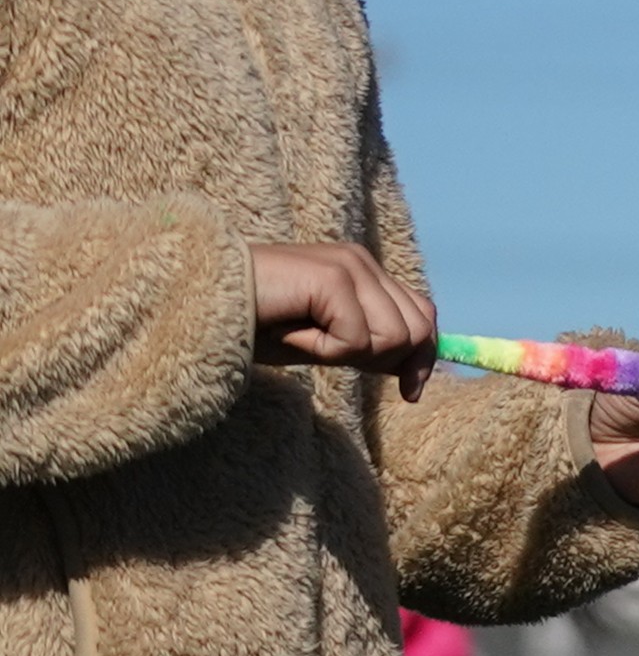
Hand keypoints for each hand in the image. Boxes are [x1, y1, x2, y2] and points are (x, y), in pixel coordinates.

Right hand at [249, 240, 431, 377]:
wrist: (198, 304)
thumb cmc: (255, 325)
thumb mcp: (323, 341)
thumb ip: (369, 347)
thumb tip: (414, 375)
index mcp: (365, 272)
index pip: (424, 316)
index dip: (422, 358)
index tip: (410, 393)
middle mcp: (362, 262)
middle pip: (417, 331)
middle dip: (380, 360)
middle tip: (325, 352)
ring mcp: (350, 266)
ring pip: (394, 339)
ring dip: (347, 355)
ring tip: (304, 338)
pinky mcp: (332, 278)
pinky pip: (356, 341)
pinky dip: (324, 351)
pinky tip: (291, 333)